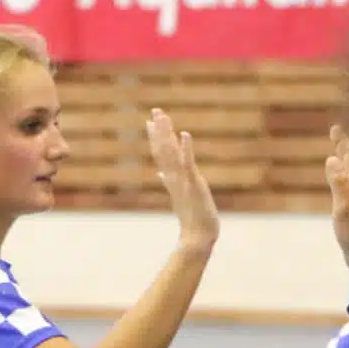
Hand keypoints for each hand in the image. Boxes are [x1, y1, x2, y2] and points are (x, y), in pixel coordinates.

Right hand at [146, 108, 217, 250]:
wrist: (198, 236)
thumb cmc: (193, 218)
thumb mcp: (181, 197)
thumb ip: (170, 183)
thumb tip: (161, 173)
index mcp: (173, 179)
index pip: (161, 155)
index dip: (156, 138)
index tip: (150, 122)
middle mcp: (175, 177)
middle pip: (163, 150)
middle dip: (160, 130)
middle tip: (156, 110)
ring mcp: (183, 180)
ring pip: (171, 154)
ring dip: (167, 134)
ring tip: (163, 116)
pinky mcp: (193, 184)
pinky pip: (188, 164)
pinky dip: (186, 149)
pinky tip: (184, 134)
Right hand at [323, 125, 348, 257]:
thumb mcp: (346, 212)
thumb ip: (340, 186)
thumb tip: (332, 159)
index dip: (343, 143)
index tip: (335, 128)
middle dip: (345, 149)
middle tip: (336, 133)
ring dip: (348, 165)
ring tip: (341, 154)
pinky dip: (347, 184)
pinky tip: (346, 185)